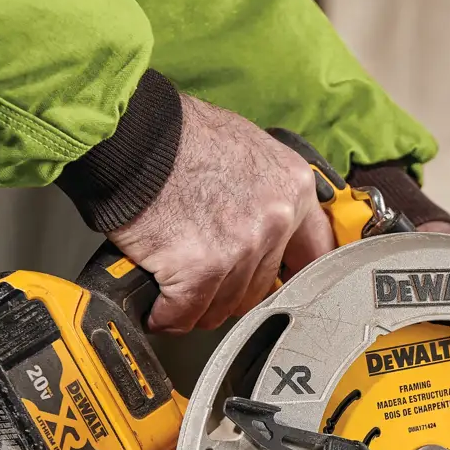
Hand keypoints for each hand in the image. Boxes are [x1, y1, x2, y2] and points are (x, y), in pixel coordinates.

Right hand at [108, 93, 336, 332]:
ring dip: (196, 305)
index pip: (316, 252)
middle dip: (229, 291)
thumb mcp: (245, 148)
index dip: (294, 275)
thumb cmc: (178, 135)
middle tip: (203, 283)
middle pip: (260, 287)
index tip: (282, 286)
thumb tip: (262, 220)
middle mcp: (275, 221)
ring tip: (174, 291)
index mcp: (292, 189)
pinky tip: (157, 307)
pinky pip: (184, 313)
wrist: (133, 134)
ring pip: (223, 305)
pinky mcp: (200, 270)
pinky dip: (166, 315)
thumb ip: (264, 190)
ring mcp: (239, 248)